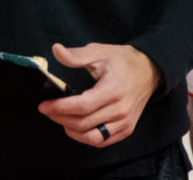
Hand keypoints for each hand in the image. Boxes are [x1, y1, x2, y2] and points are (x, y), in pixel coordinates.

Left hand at [38, 42, 160, 146]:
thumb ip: (76, 55)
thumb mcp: (98, 52)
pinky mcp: (127, 129)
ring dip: (71, 131)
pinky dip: (86, 138)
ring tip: (59, 118)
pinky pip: (103, 141)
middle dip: (60, 118)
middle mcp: (121, 110)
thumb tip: (56, 49)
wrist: (148, 70)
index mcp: (112, 90)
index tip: (44, 105)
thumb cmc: (121, 60)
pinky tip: (74, 127)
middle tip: (46, 110)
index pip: (82, 106)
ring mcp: (125, 122)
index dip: (60, 108)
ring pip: (93, 138)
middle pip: (84, 124)